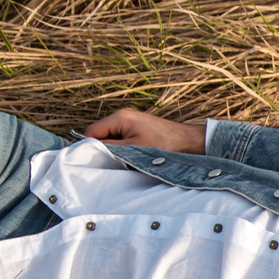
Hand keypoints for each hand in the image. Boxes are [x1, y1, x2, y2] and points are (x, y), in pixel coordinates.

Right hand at [82, 108, 206, 153]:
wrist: (188, 142)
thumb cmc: (163, 145)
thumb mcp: (133, 150)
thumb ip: (110, 149)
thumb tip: (89, 150)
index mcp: (119, 117)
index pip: (91, 132)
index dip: (90, 148)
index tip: (96, 162)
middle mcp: (122, 116)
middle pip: (99, 134)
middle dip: (103, 149)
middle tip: (113, 162)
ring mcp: (130, 121)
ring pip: (110, 138)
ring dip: (114, 150)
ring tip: (126, 159)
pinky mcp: (137, 128)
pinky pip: (121, 139)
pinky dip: (123, 149)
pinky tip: (133, 156)